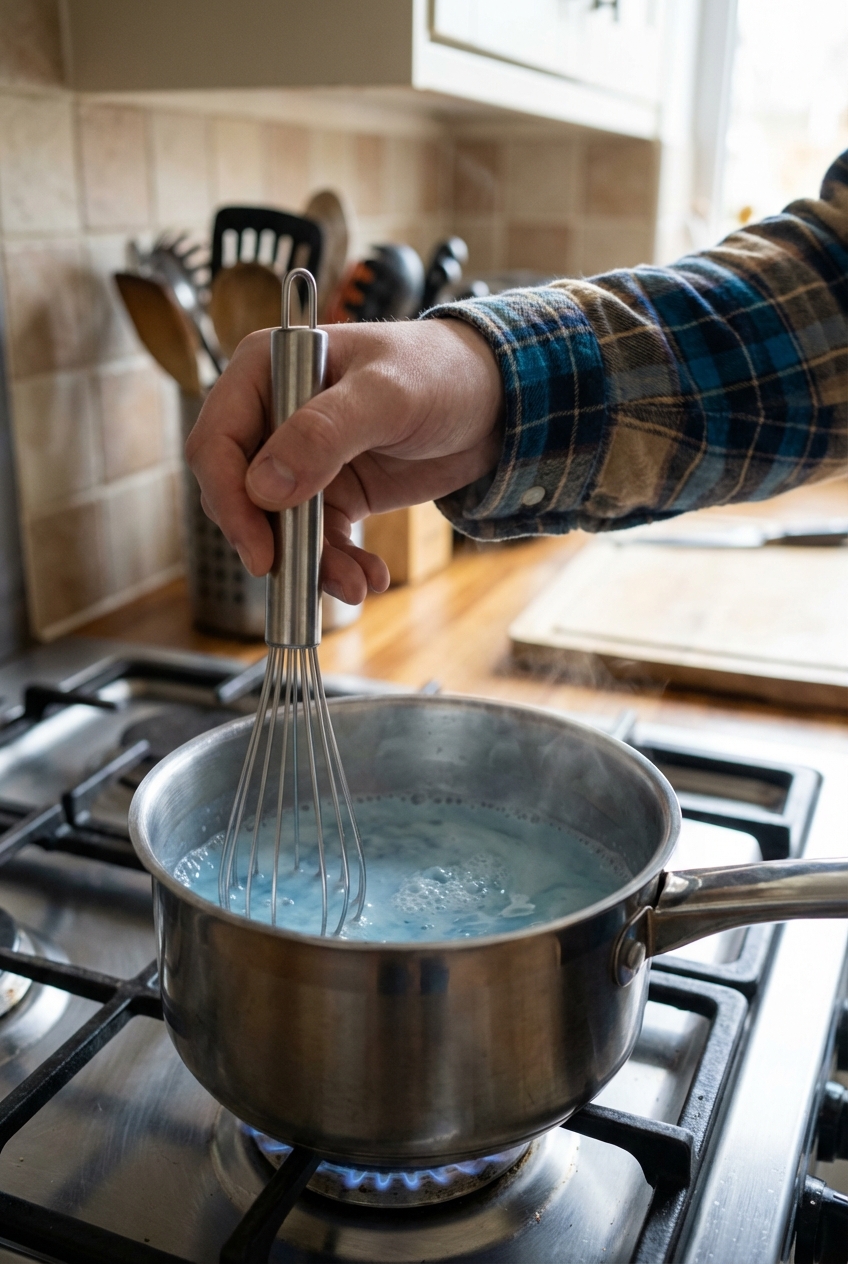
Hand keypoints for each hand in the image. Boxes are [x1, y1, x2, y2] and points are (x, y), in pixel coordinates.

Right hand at [185, 318, 503, 602]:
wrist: (498, 400)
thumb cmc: (441, 372)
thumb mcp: (385, 395)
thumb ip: (323, 433)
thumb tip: (263, 487)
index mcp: (266, 370)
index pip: (217, 442)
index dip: (228, 499)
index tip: (258, 549)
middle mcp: (273, 416)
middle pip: (239, 494)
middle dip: (270, 541)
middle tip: (299, 577)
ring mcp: (300, 459)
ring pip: (279, 528)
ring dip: (310, 564)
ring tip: (355, 586)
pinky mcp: (332, 494)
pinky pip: (318, 541)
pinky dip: (338, 566)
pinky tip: (369, 579)